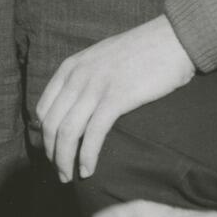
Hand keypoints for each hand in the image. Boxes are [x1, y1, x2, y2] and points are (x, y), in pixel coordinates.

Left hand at [35, 14, 194, 182]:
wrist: (172, 39)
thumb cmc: (142, 52)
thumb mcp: (101, 59)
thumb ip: (85, 77)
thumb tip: (77, 103)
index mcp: (70, 67)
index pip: (43, 108)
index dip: (44, 136)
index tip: (52, 153)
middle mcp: (77, 76)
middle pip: (51, 124)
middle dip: (52, 153)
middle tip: (60, 173)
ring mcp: (95, 86)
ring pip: (67, 132)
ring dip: (64, 160)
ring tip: (69, 177)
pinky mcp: (116, 98)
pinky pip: (93, 133)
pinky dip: (87, 156)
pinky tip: (88, 170)